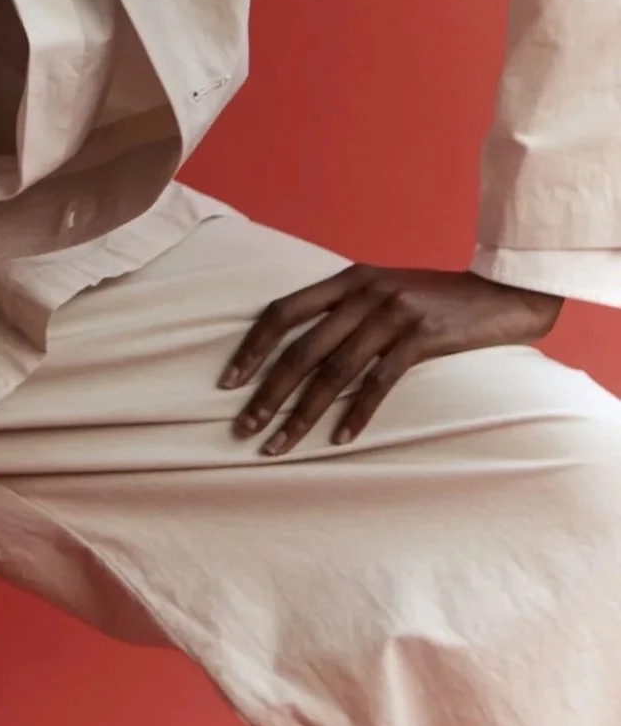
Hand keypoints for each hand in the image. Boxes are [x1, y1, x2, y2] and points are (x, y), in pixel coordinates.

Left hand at [219, 264, 561, 453]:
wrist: (499, 293)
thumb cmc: (433, 298)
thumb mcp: (381, 290)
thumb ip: (343, 310)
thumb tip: (297, 350)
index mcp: (345, 279)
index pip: (281, 312)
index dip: (252, 348)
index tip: (227, 383)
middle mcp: (362, 293)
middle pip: (300, 349)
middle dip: (267, 393)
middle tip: (243, 429)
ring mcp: (392, 314)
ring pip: (334, 372)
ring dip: (302, 414)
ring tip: (278, 445)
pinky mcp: (422, 338)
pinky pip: (380, 382)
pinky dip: (357, 414)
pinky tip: (339, 440)